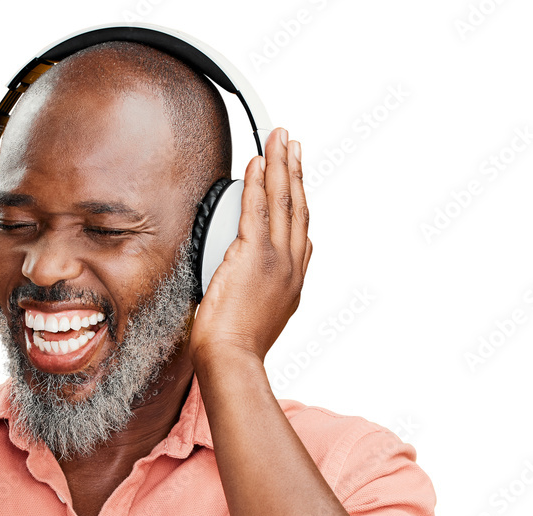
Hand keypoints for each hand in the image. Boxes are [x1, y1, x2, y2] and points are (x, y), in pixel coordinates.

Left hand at [189, 126, 312, 365]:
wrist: (231, 359)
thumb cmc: (235, 349)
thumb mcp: (259, 320)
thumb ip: (259, 296)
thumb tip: (244, 286)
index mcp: (293, 282)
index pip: (301, 234)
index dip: (300, 202)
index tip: (297, 181)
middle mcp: (291, 266)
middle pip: (298, 207)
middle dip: (295, 171)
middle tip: (293, 144)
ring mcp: (276, 259)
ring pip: (282, 201)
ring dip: (280, 164)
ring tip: (279, 139)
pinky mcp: (253, 255)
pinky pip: (256, 208)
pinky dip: (257, 182)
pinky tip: (256, 162)